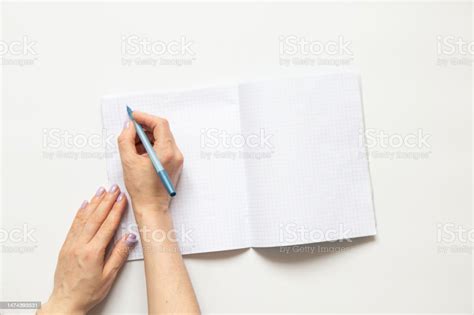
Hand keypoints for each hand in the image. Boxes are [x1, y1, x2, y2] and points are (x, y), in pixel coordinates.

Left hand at [39, 186, 136, 314]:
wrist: (66, 302)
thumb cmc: (87, 292)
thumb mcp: (109, 276)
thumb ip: (119, 254)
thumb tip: (129, 238)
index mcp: (92, 252)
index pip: (107, 226)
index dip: (116, 210)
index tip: (122, 199)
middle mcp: (80, 246)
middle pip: (96, 218)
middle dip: (106, 201)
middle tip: (114, 189)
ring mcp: (71, 244)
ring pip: (84, 218)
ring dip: (94, 203)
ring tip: (102, 191)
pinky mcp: (66, 246)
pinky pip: (74, 225)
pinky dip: (80, 213)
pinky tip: (85, 205)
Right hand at [118, 111, 183, 212]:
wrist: (151, 207)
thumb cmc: (141, 189)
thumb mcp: (128, 161)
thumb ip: (126, 139)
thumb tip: (129, 127)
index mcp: (167, 152)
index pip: (160, 124)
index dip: (145, 118)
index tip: (133, 116)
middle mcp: (176, 154)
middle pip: (162, 131)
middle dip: (144, 128)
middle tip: (129, 130)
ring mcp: (177, 159)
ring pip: (162, 139)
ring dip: (147, 137)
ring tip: (132, 144)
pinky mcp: (174, 164)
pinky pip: (163, 148)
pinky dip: (151, 146)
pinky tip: (139, 152)